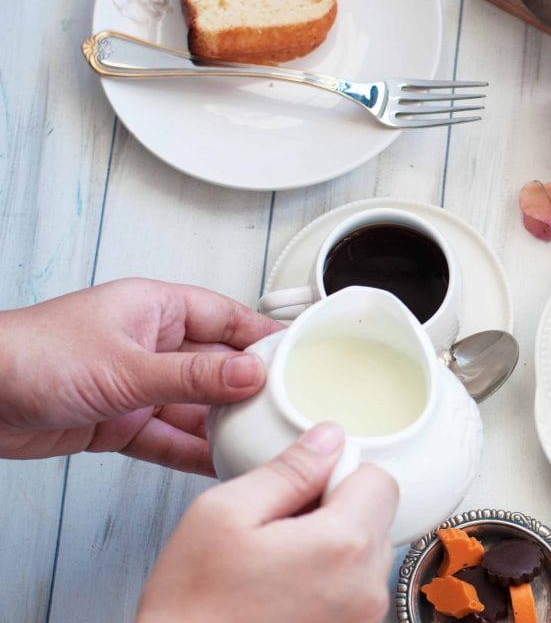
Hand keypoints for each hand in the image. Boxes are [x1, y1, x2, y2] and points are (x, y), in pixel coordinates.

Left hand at [0, 278, 281, 473]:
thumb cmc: (30, 355)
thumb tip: (251, 372)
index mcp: (156, 308)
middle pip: (216, 366)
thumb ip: (193, 375)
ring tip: (259, 441)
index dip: (265, 338)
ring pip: (195, 406)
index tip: (299, 359)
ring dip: (222, 426)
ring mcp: (136, 384)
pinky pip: (168, 437)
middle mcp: (150, 343)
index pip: (228, 318)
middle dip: (249, 390)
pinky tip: (218, 462)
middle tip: (285, 409)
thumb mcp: (126, 366)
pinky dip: (191, 451)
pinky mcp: (119, 421)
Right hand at [136, 423, 398, 622]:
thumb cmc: (193, 608)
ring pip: (366, 555)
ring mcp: (363, 619)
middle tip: (280, 530)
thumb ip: (288, 469)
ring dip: (333, 550)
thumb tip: (329, 438)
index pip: (380, 480)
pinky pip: (355, 591)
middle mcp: (367, 587)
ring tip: (277, 567)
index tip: (302, 491)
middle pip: (376, 517)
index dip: (339, 475)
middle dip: (336, 511)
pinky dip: (329, 584)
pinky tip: (284, 592)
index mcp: (344, 546)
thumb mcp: (224, 514)